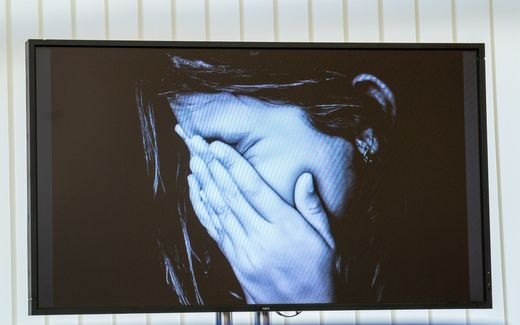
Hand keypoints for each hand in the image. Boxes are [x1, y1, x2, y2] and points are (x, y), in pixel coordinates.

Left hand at [176, 125, 335, 303]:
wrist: (301, 311)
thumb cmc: (318, 273)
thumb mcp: (327, 240)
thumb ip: (313, 207)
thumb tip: (304, 177)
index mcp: (285, 228)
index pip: (253, 189)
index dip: (232, 165)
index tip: (217, 146)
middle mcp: (261, 237)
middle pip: (230, 195)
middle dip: (211, 166)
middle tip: (195, 143)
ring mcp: (244, 250)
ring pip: (218, 210)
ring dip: (203, 182)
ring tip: (193, 159)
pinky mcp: (235, 260)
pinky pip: (214, 229)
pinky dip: (202, 207)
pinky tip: (196, 189)